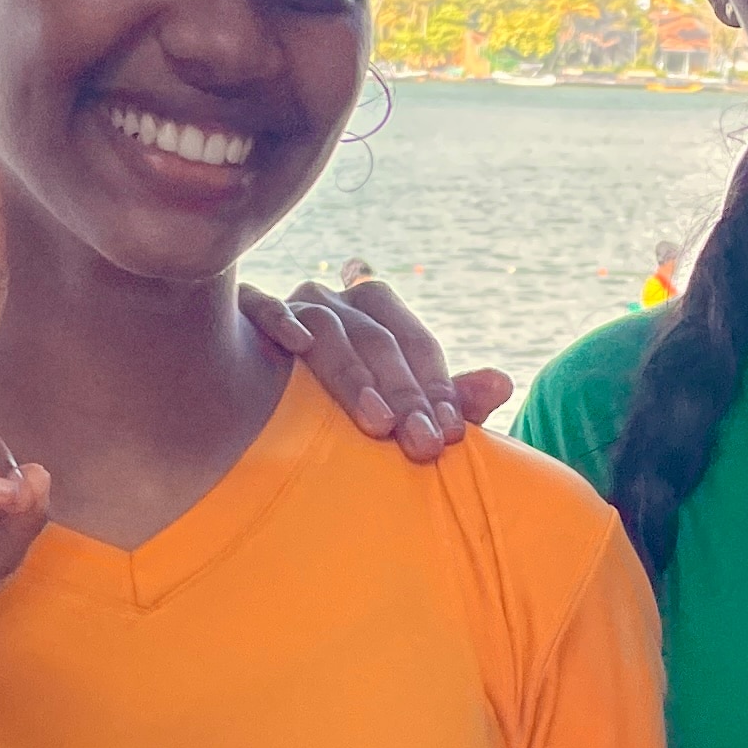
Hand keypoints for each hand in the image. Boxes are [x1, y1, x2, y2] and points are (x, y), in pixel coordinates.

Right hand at [241, 270, 511, 459]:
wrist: (260, 417)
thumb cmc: (344, 415)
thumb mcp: (402, 411)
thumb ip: (452, 401)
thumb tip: (504, 381)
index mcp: (379, 313)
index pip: (416, 343)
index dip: (437, 388)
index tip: (450, 435)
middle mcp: (338, 302)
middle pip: (379, 339)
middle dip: (405, 395)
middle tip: (422, 445)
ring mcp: (292, 305)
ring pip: (329, 329)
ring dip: (353, 375)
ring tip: (376, 422)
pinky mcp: (243, 316)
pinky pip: (259, 306)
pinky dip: (279, 319)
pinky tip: (296, 345)